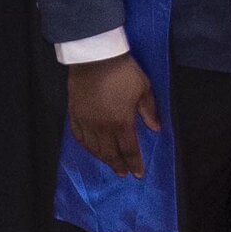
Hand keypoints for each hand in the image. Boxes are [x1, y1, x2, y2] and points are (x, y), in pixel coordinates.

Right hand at [66, 56, 158, 175]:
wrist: (95, 58)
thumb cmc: (124, 72)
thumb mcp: (144, 89)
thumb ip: (149, 111)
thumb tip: (155, 129)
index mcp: (121, 122)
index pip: (129, 149)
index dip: (134, 162)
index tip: (138, 174)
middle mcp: (102, 127)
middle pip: (110, 152)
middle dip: (118, 165)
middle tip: (122, 174)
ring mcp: (86, 122)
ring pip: (93, 148)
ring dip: (102, 158)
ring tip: (109, 164)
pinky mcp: (74, 115)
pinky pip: (79, 137)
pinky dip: (85, 146)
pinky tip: (90, 149)